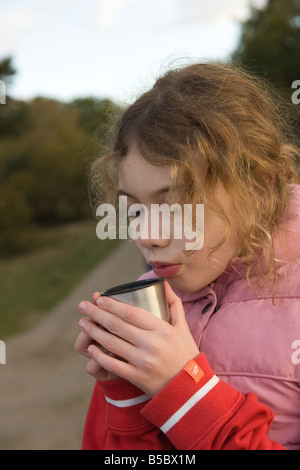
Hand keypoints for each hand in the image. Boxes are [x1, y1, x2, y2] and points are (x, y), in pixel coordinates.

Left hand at [76, 282, 198, 395]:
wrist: (190, 389)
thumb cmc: (186, 354)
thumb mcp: (183, 327)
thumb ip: (173, 304)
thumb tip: (164, 284)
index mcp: (162, 329)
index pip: (131, 312)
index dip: (112, 304)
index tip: (99, 298)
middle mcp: (152, 344)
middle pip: (117, 325)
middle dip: (96, 314)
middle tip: (82, 305)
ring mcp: (143, 362)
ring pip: (111, 343)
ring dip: (93, 332)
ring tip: (83, 323)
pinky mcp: (137, 378)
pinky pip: (113, 365)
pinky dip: (99, 355)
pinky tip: (90, 348)